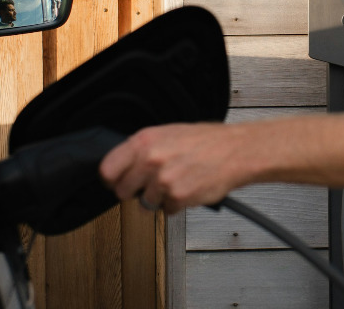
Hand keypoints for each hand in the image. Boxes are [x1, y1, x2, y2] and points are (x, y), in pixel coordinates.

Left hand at [99, 123, 255, 213]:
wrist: (235, 151)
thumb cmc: (207, 141)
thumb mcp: (169, 133)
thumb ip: (144, 149)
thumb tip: (125, 165)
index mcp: (144, 141)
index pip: (107, 169)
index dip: (111, 179)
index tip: (116, 183)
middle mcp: (150, 160)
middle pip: (122, 191)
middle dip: (135, 191)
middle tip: (149, 186)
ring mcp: (163, 181)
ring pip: (146, 203)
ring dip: (159, 198)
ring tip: (177, 182)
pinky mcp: (177, 198)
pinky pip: (167, 210)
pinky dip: (176, 204)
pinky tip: (188, 189)